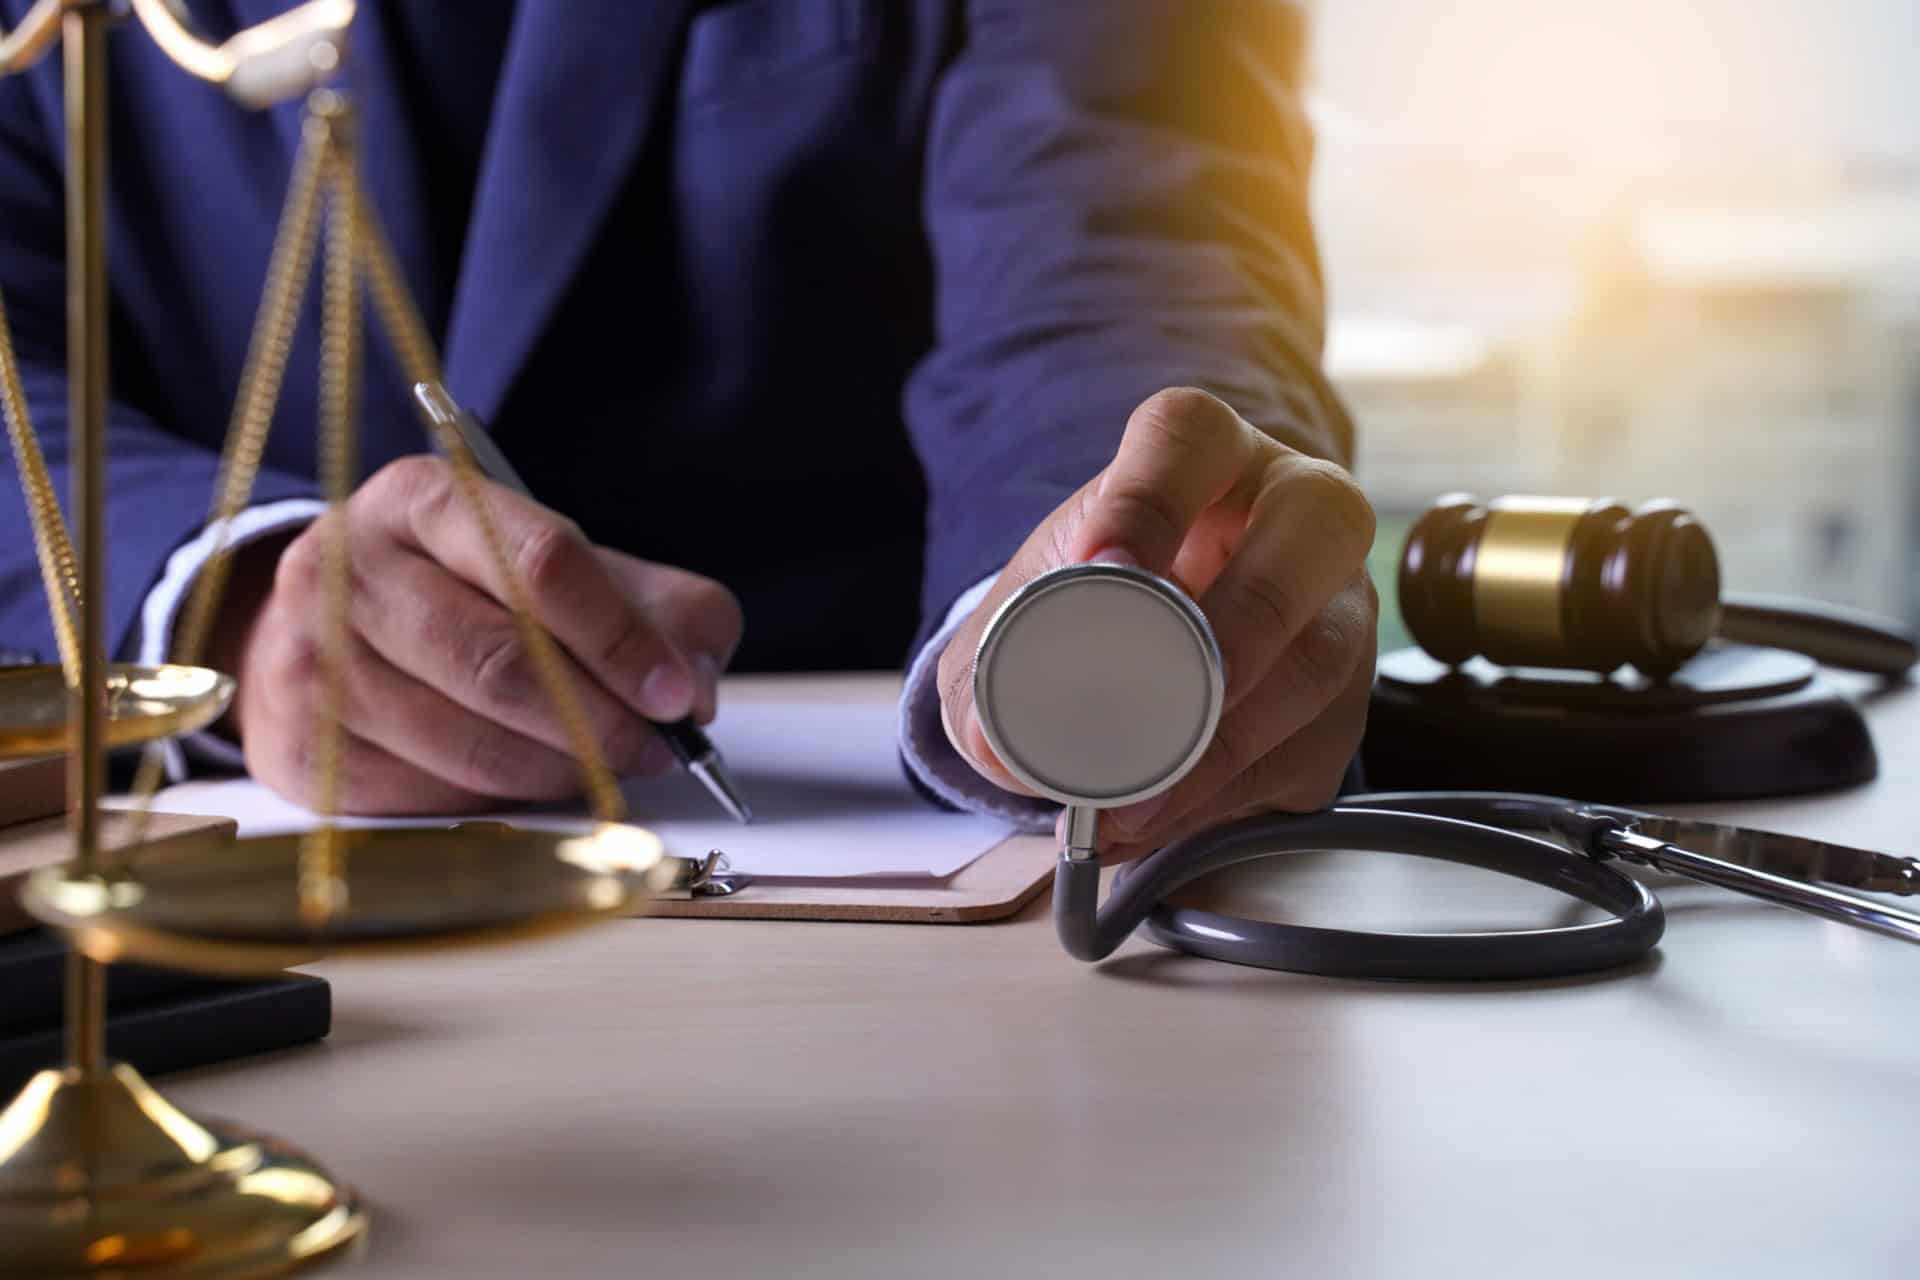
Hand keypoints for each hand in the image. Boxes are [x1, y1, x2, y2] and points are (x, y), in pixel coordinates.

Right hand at [209, 456, 743, 813]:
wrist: (334, 630)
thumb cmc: (477, 596)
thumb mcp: (577, 571)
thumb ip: (661, 610)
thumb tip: (696, 688)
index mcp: (427, 498)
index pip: (538, 562)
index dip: (619, 637)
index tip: (676, 693)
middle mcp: (351, 565)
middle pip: (497, 660)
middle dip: (597, 719)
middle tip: (654, 748)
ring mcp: (313, 657)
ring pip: (463, 740)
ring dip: (557, 770)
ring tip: (604, 767)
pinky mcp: (301, 745)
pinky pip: (423, 797)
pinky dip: (495, 803)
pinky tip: (526, 782)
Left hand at [938, 387, 1376, 860]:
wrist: (1146, 644)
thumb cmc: (1089, 601)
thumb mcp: (1022, 614)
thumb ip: (986, 668)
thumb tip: (997, 746)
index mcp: (1205, 455)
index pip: (1189, 439)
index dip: (1150, 499)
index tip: (1099, 564)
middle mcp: (1295, 506)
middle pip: (1315, 524)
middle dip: (1240, 624)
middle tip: (1163, 707)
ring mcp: (1340, 598)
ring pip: (1323, 657)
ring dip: (1227, 745)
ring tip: (1135, 805)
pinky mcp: (1348, 694)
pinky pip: (1313, 746)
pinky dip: (1231, 797)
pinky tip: (1165, 820)